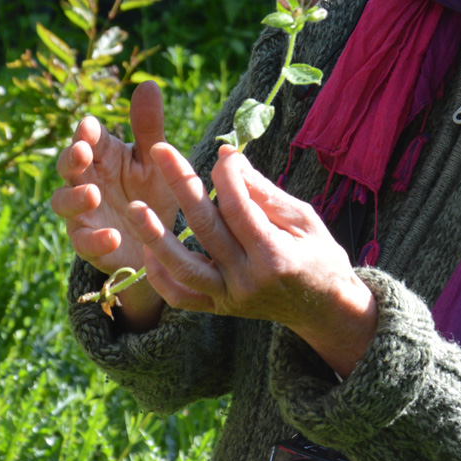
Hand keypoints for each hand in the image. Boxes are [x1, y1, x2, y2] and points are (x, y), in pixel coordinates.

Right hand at [51, 81, 177, 327]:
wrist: (157, 241)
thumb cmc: (151, 191)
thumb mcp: (155, 159)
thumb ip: (149, 126)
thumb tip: (149, 83)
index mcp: (104, 157)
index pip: (89, 139)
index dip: (86, 133)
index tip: (89, 125)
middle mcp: (87, 182)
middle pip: (69, 168)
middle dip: (71, 159)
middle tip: (81, 152)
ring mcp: (84, 214)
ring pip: (64, 204)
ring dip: (75, 198)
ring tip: (92, 194)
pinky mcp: (91, 245)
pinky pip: (85, 243)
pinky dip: (96, 239)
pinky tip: (113, 235)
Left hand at [131, 145, 377, 376]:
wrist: (325, 309)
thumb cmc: (320, 255)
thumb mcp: (304, 219)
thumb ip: (264, 192)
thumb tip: (228, 157)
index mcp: (274, 255)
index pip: (238, 207)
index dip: (227, 174)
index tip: (225, 154)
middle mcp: (247, 279)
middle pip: (205, 227)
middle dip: (182, 184)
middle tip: (161, 150)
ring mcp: (230, 297)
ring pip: (183, 266)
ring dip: (155, 236)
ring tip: (134, 208)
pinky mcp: (219, 308)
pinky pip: (181, 296)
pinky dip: (161, 275)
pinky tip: (148, 249)